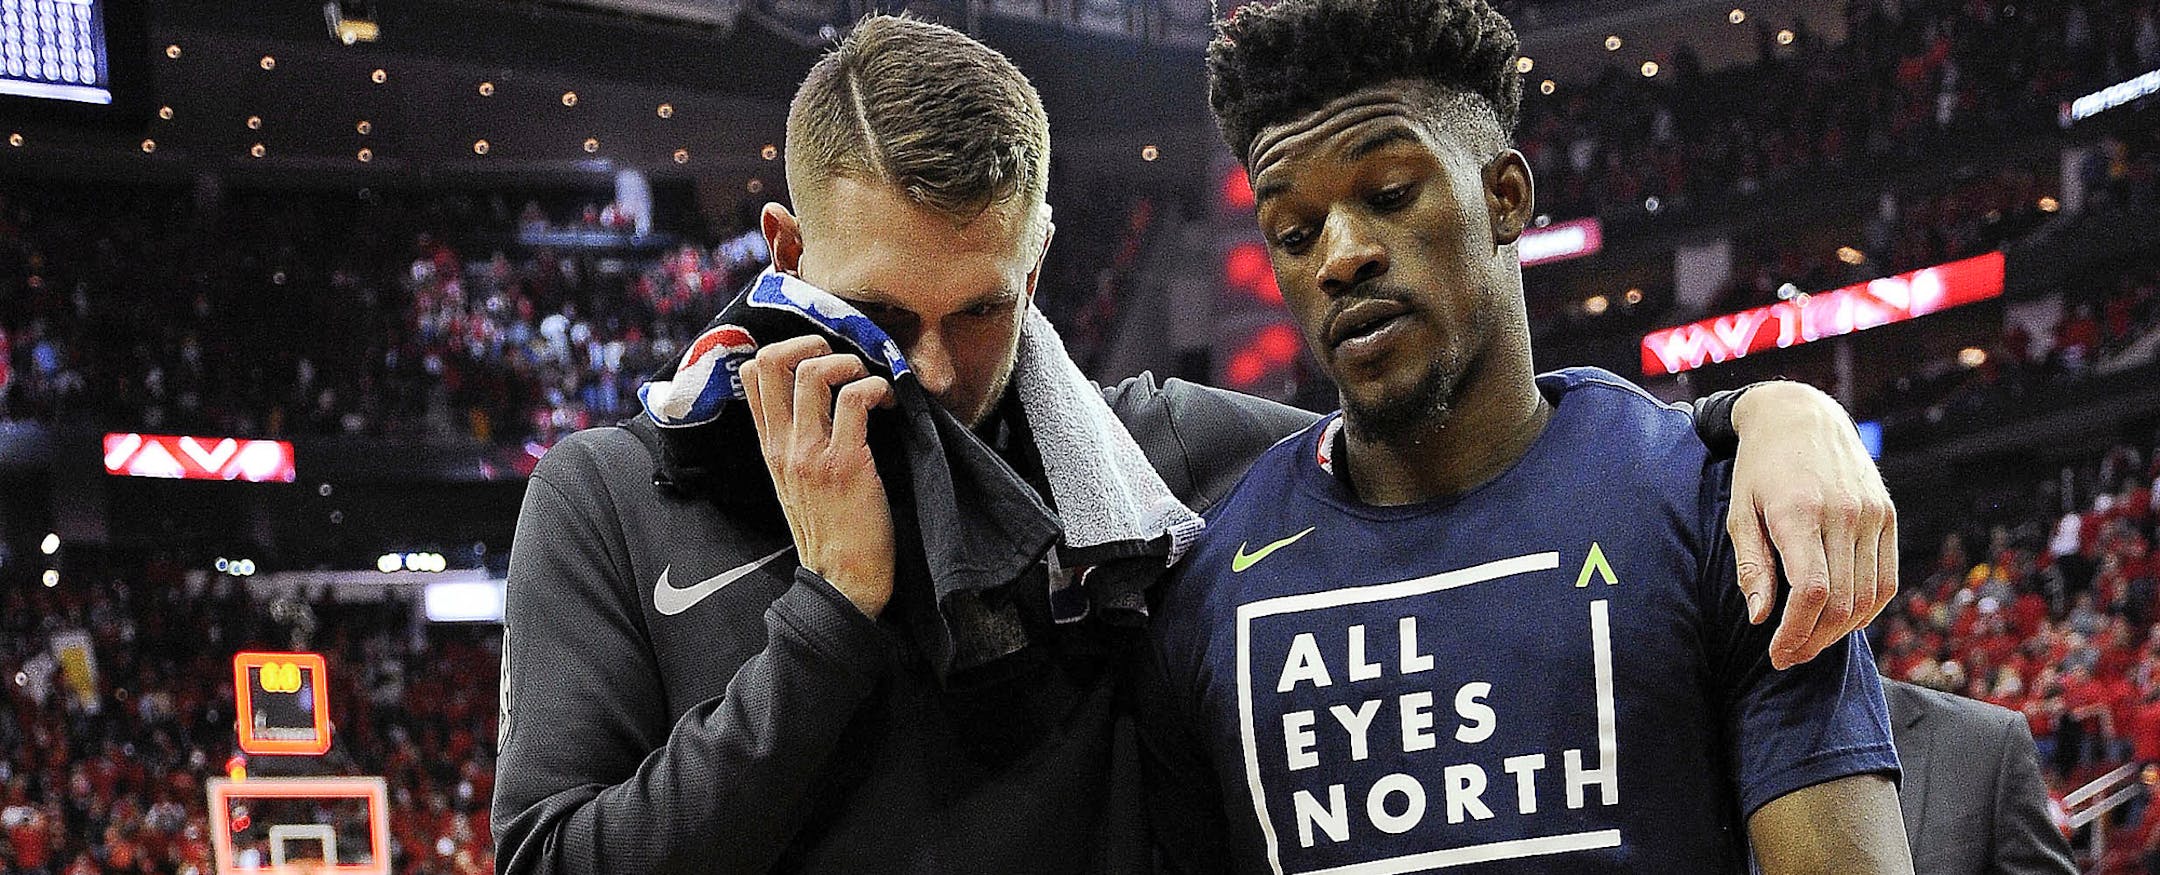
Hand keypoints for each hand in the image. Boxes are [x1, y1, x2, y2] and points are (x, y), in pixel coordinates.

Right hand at [740, 336, 896, 616]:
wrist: (843, 583)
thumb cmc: (831, 533)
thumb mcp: (797, 485)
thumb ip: (796, 445)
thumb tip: (818, 404)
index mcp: (770, 447)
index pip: (751, 375)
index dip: (783, 348)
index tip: (817, 355)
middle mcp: (783, 446)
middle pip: (772, 361)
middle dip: (812, 342)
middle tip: (844, 360)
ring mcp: (811, 454)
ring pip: (814, 372)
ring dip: (848, 362)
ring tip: (868, 381)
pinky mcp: (846, 464)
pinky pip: (856, 399)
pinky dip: (878, 387)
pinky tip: (890, 403)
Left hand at [1726, 381, 1896, 670]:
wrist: (1800, 416)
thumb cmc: (1759, 468)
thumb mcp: (1739, 512)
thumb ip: (1750, 567)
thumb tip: (1760, 618)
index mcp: (1800, 513)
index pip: (1810, 592)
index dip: (1795, 633)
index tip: (1777, 654)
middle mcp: (1843, 514)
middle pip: (1840, 602)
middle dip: (1814, 640)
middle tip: (1788, 656)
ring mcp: (1872, 514)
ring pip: (1868, 596)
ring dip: (1841, 631)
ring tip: (1811, 643)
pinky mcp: (1888, 515)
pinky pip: (1886, 579)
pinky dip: (1868, 609)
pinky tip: (1842, 621)